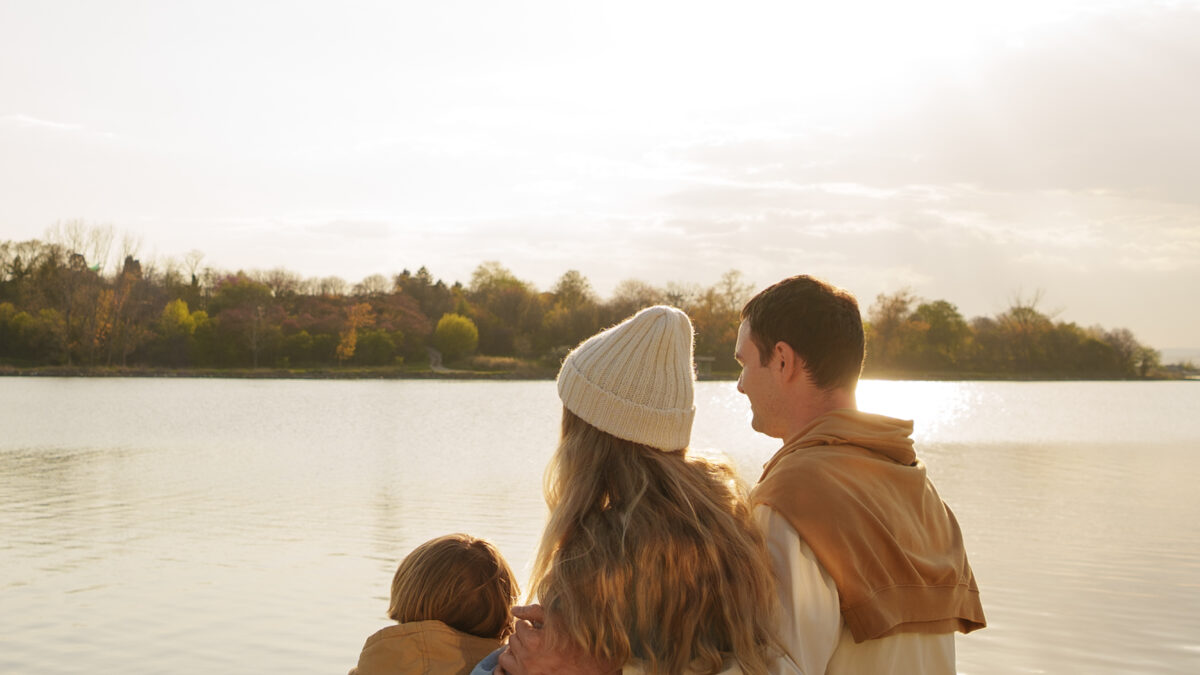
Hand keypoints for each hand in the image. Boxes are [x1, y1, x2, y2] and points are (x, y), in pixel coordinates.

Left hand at [496, 604, 618, 674]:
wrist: (589, 668)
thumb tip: (513, 609)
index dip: (530, 624)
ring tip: (529, 649)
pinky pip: (507, 669)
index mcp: (533, 641)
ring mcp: (526, 673)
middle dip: (523, 636)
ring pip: (507, 655)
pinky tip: (525, 660)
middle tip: (537, 638)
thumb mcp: (558, 621)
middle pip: (513, 639)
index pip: (520, 625)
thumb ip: (534, 611)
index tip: (540, 628)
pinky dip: (513, 663)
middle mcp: (527, 659)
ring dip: (515, 649)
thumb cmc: (576, 642)